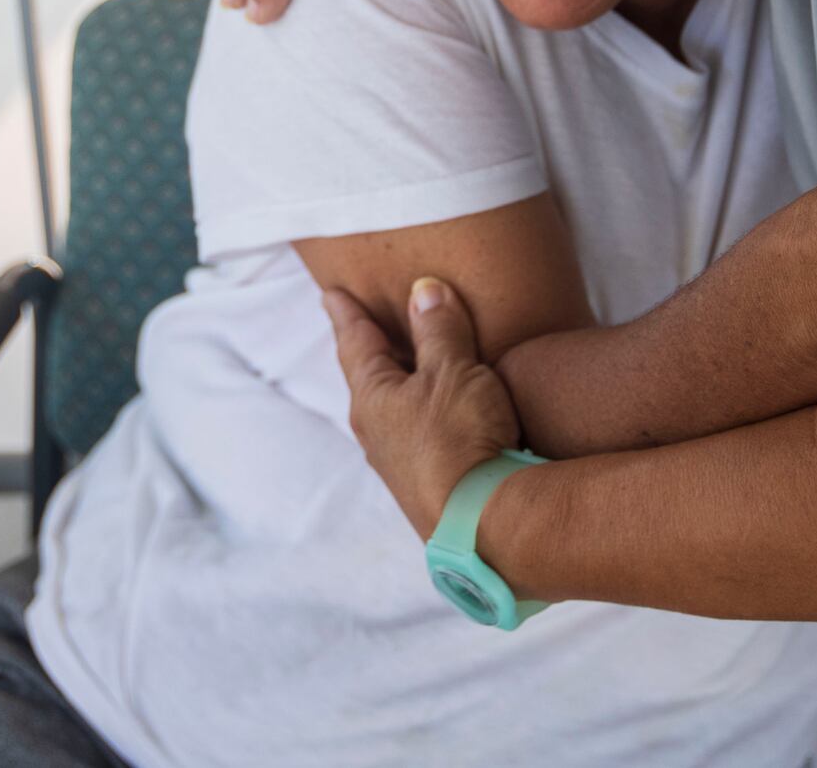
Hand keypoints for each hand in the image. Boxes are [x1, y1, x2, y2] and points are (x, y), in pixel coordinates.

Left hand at [325, 279, 518, 538]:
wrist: (484, 525)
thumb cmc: (461, 437)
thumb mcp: (452, 370)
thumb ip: (438, 329)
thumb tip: (423, 291)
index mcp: (372, 398)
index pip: (356, 344)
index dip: (347, 315)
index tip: (331, 295)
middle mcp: (377, 433)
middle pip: (370, 380)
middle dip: (371, 352)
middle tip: (366, 327)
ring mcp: (401, 465)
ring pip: (393, 412)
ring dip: (399, 387)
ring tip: (407, 370)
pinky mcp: (428, 488)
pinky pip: (417, 437)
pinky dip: (422, 415)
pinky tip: (437, 419)